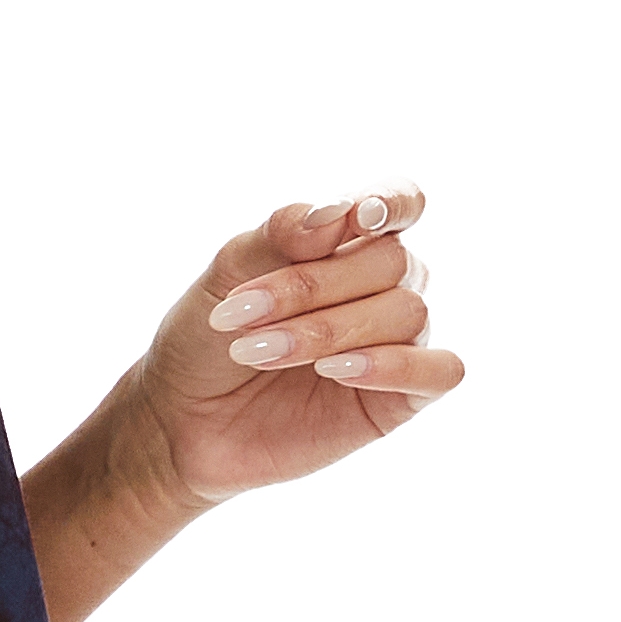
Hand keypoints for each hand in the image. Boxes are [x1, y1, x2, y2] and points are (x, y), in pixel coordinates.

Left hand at [145, 186, 461, 503]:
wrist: (180, 419)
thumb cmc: (207, 337)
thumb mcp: (228, 272)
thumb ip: (281, 234)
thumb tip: (337, 212)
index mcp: (348, 242)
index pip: (399, 203)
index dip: (392, 202)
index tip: (359, 216)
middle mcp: (384, 286)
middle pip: (391, 261)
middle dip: (312, 286)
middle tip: (240, 314)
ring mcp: (398, 342)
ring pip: (407, 313)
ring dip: (328, 330)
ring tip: (257, 353)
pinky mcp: (401, 399)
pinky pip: (440, 371)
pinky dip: (396, 366)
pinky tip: (336, 372)